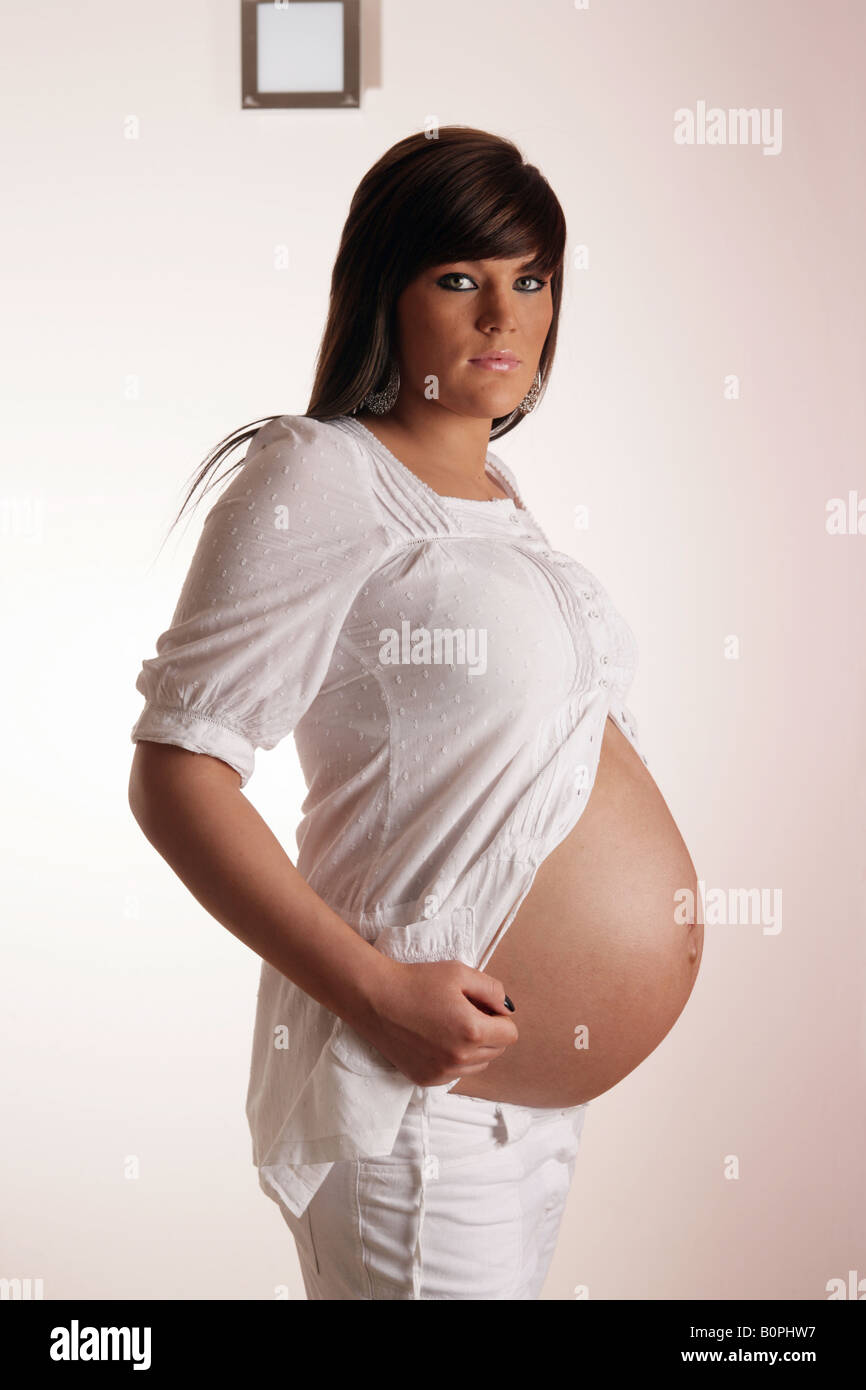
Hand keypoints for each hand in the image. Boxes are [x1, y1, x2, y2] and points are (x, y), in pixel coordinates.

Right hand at [360, 958, 517, 1086]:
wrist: (374, 998)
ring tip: (448, 1026)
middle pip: (496, 1051)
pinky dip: (452, 1060)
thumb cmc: (416, 981)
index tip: (480, 1006)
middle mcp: (460, 1058)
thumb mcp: (459, 973)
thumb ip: (492, 990)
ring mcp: (442, 1073)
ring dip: (472, 1049)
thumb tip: (507, 1010)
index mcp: (473, 1031)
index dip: (499, 1017)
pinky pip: (455, 1074)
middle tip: (463, 1012)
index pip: (510, 1034)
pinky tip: (434, 1039)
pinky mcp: (426, 1079)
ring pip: (477, 1065)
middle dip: (488, 1032)